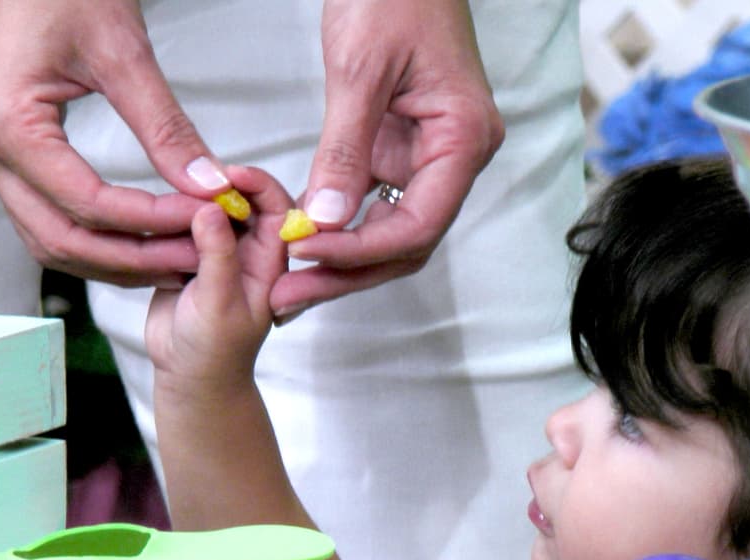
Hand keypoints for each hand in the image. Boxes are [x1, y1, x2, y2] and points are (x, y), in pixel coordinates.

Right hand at [0, 0, 230, 285]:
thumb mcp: (123, 53)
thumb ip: (166, 127)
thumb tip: (208, 184)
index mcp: (4, 123)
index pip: (87, 205)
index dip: (152, 223)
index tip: (205, 221)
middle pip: (63, 239)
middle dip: (135, 258)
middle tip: (196, 256)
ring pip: (51, 240)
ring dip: (114, 259)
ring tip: (176, 255)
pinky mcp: (4, 152)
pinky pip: (47, 217)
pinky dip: (95, 238)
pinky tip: (140, 240)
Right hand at [146, 167, 292, 392]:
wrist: (188, 375)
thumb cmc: (216, 350)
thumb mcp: (219, 303)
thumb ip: (218, 257)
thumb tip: (211, 208)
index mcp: (270, 260)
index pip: (277, 208)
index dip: (259, 184)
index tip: (230, 174)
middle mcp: (249, 248)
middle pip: (242, 198)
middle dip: (219, 184)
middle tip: (191, 177)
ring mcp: (219, 248)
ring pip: (210, 206)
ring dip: (191, 197)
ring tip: (169, 199)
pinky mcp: (189, 251)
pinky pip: (182, 221)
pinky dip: (170, 213)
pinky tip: (154, 213)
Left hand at [269, 0, 504, 317]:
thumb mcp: (361, 70)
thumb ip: (344, 150)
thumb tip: (324, 222)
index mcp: (464, 140)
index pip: (419, 224)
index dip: (363, 251)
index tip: (308, 256)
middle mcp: (455, 157)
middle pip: (406, 242)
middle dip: (347, 273)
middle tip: (287, 299)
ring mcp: (429, 156)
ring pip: (390, 231)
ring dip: (340, 260)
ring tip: (286, 285)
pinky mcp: (401, 148)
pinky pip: (374, 202)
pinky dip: (338, 226)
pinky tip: (298, 244)